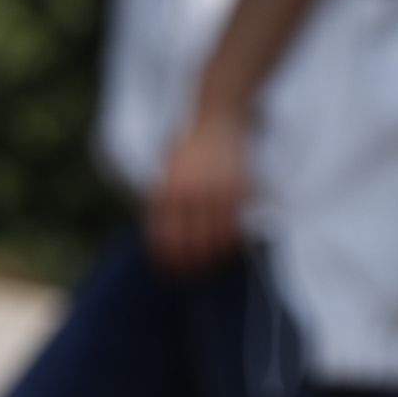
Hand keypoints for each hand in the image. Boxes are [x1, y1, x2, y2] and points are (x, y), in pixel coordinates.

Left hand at [147, 104, 253, 274]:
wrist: (217, 118)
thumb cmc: (189, 144)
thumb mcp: (166, 169)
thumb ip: (162, 196)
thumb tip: (160, 228)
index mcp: (166, 189)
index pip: (163, 235)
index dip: (165, 257)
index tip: (167, 271)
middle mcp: (188, 194)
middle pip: (188, 242)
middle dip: (188, 264)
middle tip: (190, 278)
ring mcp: (214, 193)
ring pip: (213, 238)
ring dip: (212, 258)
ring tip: (211, 269)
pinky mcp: (238, 190)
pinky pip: (235, 224)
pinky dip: (232, 241)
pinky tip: (230, 250)